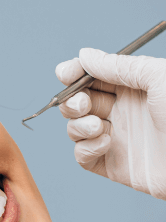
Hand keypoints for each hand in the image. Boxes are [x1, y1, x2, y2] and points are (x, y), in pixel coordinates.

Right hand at [56, 48, 165, 198]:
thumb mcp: (158, 77)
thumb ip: (119, 66)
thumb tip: (85, 56)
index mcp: (135, 87)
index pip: (94, 77)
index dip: (76, 74)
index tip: (64, 74)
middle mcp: (123, 111)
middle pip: (79, 102)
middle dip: (72, 101)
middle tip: (82, 105)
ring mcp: (116, 139)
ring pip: (76, 129)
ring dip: (78, 126)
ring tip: (96, 127)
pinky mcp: (112, 165)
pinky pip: (83, 156)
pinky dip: (86, 149)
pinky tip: (105, 145)